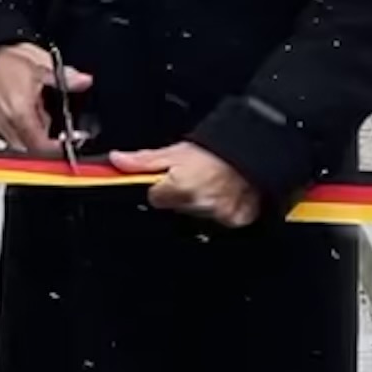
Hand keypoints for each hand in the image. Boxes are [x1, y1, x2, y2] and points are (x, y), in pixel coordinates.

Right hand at [0, 42, 88, 158]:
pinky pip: (7, 137)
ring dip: (32, 136)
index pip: (40, 146)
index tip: (68, 140)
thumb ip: (66, 77)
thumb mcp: (43, 64)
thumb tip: (83, 81)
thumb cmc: (7, 59)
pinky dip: (19, 131)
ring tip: (36, 112)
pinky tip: (24, 114)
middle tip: (54, 123)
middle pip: (30, 149)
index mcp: (20, 112)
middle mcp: (4, 123)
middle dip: (45, 141)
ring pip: (18, 145)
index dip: (57, 147)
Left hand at [110, 142, 261, 226]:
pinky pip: (220, 221)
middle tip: (195, 178)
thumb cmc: (217, 151)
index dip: (161, 186)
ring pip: (195, 215)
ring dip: (200, 203)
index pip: (154, 197)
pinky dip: (221, 210)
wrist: (255, 152)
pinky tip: (224, 195)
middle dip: (180, 195)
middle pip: (174, 208)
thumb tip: (117, 161)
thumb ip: (143, 160)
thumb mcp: (176, 150)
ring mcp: (217, 215)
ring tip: (211, 184)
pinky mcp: (235, 221)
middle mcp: (196, 205)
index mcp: (178, 188)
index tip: (172, 178)